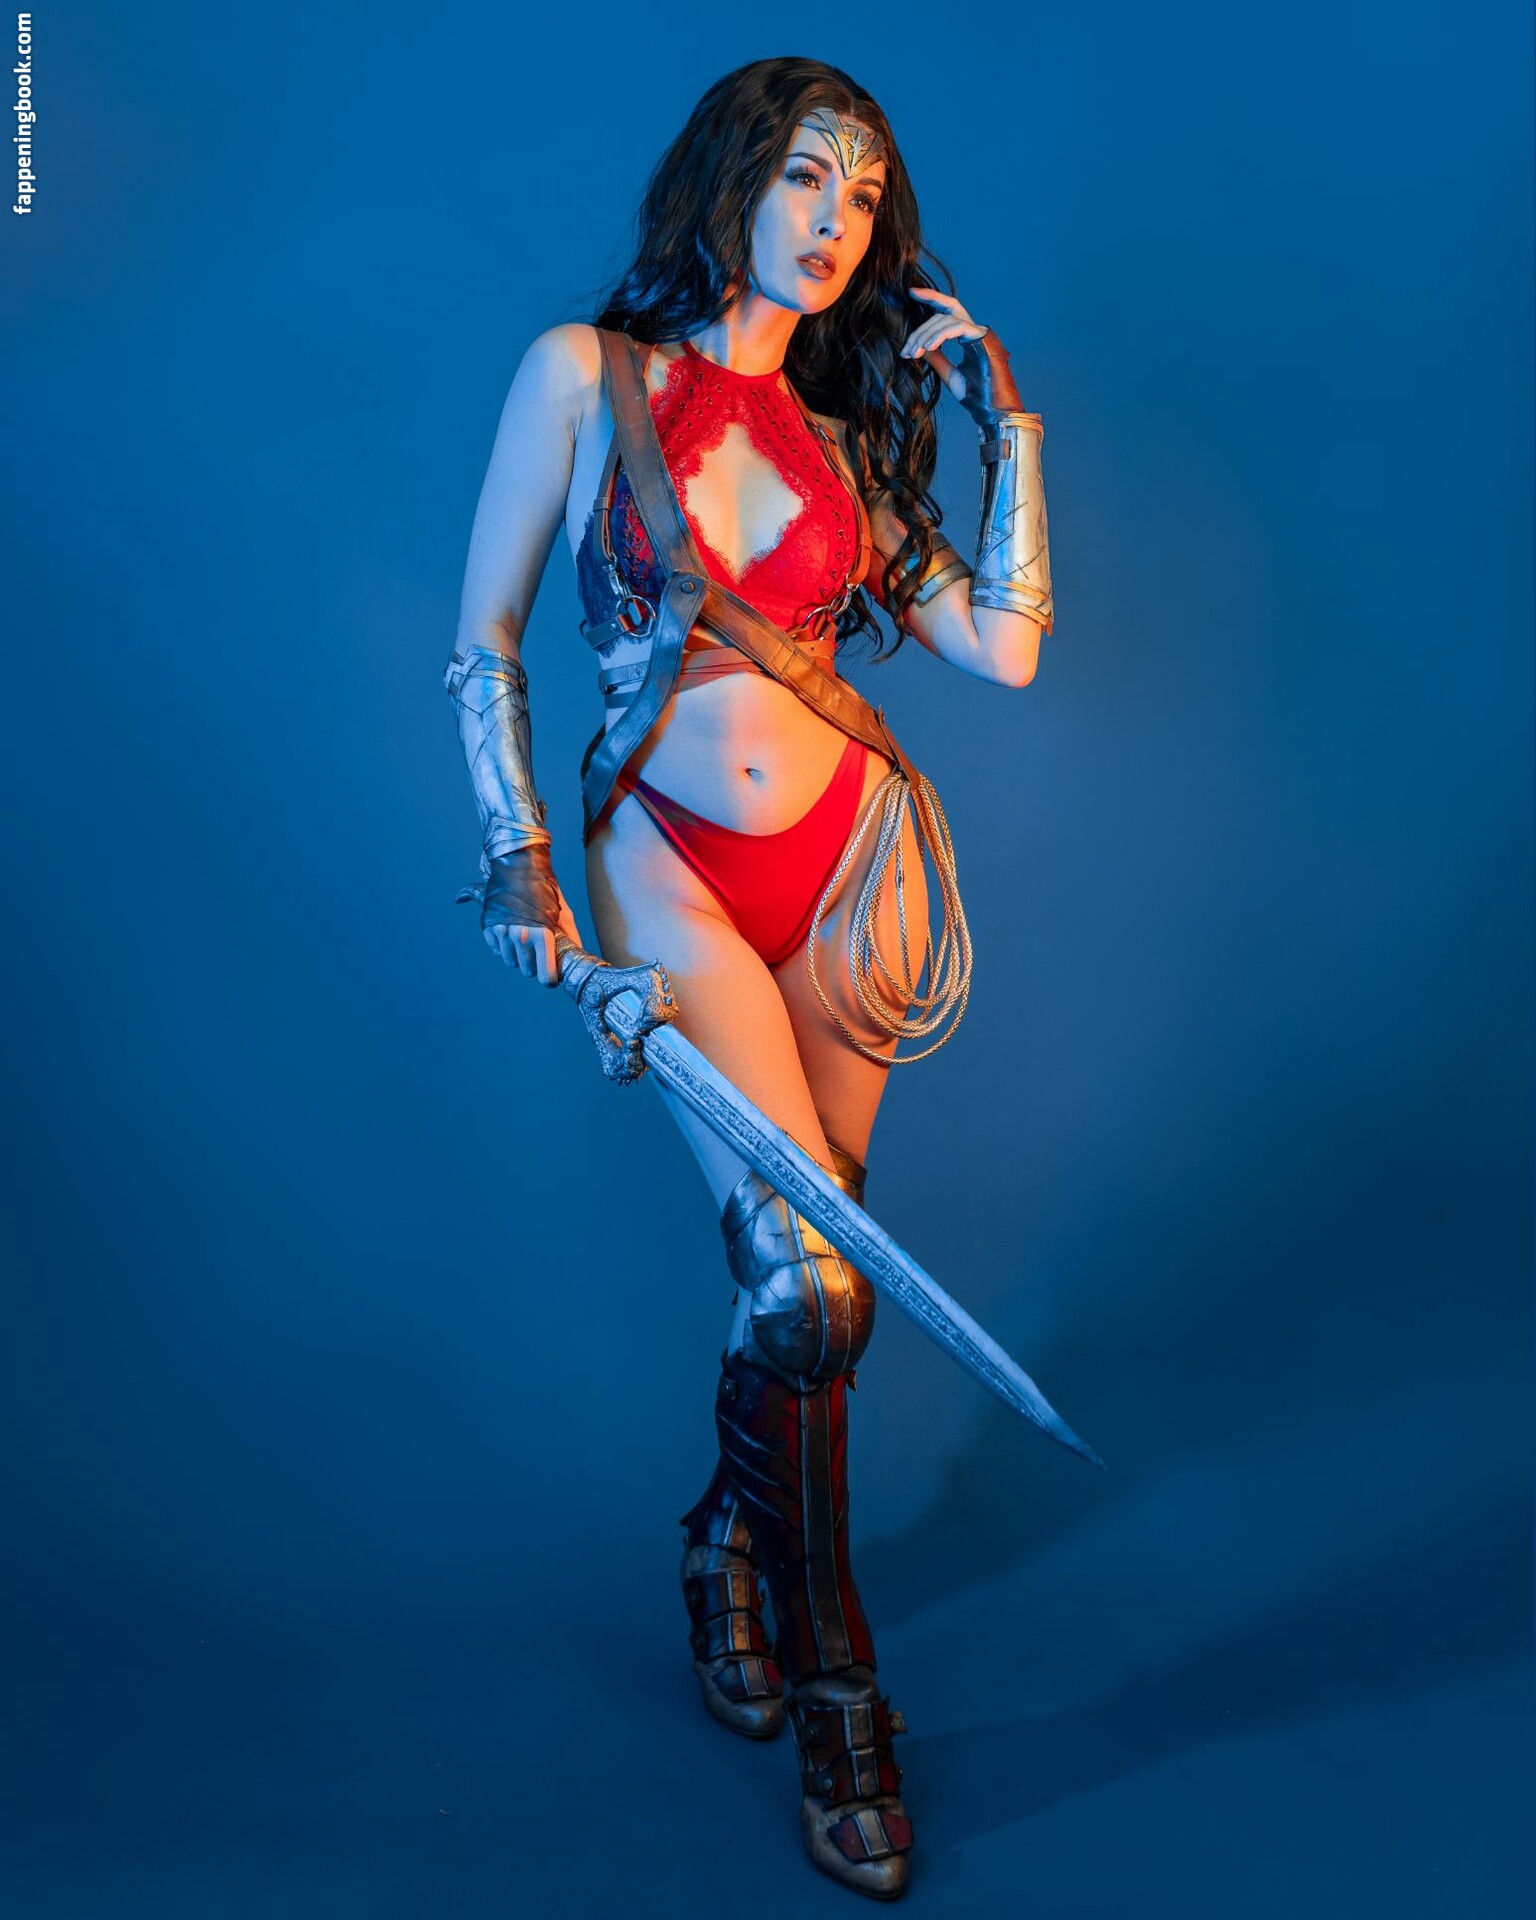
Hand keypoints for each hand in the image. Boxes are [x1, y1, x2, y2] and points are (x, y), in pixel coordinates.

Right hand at [484, 889, 582, 985]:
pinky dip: (503, 947)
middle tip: (537, 955)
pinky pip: (497, 950)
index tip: (549, 979)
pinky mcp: (488, 927)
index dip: (548, 979)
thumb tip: (577, 954)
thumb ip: (570, 936)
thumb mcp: (563, 911)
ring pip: (510, 962)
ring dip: (518, 956)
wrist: (519, 866)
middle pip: (527, 970)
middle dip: (533, 966)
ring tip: (523, 942)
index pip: (545, 973)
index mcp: (543, 934)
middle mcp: (521, 935)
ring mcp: (503, 931)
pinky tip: (510, 935)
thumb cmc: (544, 888)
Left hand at [901, 287, 1026, 425]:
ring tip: (914, 353)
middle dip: (921, 329)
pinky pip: (957, 326)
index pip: (946, 310)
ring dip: (926, 336)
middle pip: (942, 314)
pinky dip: (940, 335)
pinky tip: (928, 348)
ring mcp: (979, 332)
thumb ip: (936, 358)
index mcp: (967, 336)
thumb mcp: (949, 373)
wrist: (992, 408)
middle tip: (906, 349)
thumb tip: (920, 345)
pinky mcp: (982, 337)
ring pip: (946, 319)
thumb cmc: (976, 395)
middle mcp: (974, 330)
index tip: (911, 293)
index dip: (930, 297)